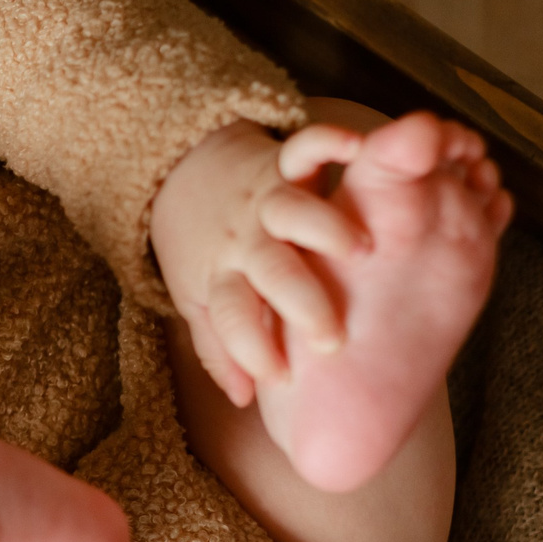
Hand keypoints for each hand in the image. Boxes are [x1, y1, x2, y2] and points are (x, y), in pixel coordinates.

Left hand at [150, 119, 372, 406]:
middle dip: (302, 306)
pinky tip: (359, 147)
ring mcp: (265, 200)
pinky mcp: (283, 163)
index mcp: (224, 279)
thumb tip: (243, 399)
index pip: (234, 321)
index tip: (282, 379)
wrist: (179, 174)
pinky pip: (306, 148)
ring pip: (294, 211)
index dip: (252, 352)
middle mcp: (246, 242)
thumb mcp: (197, 299)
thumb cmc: (201, 250)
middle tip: (334, 338)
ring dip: (326, 228)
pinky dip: (331, 142)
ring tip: (363, 249)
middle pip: (272, 274)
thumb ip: (219, 348)